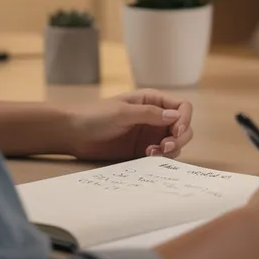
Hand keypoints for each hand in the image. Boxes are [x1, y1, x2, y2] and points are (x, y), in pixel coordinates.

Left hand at [64, 89, 193, 160]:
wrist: (73, 133)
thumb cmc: (95, 115)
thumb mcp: (122, 112)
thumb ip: (149, 114)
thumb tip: (176, 116)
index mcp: (152, 100)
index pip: (182, 107)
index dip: (185, 119)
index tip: (176, 131)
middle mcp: (155, 117)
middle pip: (183, 126)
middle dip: (180, 138)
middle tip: (166, 147)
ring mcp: (149, 134)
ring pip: (175, 143)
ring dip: (171, 149)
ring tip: (153, 153)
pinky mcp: (142, 150)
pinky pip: (161, 155)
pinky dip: (161, 157)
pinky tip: (147, 156)